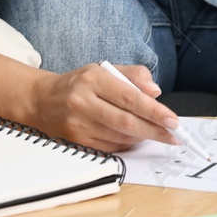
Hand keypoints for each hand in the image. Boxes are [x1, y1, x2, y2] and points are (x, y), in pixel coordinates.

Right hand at [23, 63, 180, 151]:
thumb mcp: (104, 69)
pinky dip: (127, 144)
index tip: (172, 119)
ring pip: (119, 137)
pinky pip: (110, 147)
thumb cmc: (79, 84)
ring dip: (142, 137)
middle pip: (126, 121)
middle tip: (173, 135)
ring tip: (156, 133)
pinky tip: (134, 137)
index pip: (130, 97)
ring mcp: (78, 125)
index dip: (154, 111)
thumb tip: (155, 92)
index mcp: (93, 80)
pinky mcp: (77, 143)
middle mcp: (83, 103)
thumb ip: (133, 75)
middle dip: (154, 130)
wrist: (43, 101)